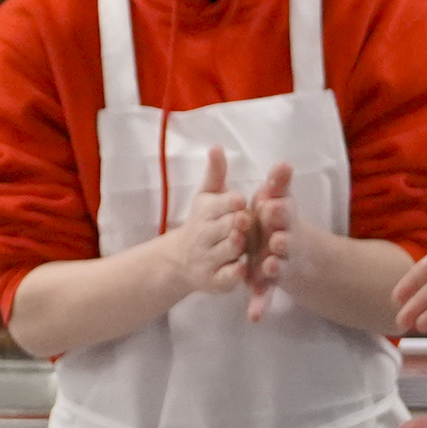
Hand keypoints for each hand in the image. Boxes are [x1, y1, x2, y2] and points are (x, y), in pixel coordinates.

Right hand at [143, 144, 262, 309]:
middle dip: (236, 223)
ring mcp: (207, 259)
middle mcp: (204, 235)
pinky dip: (233, 273)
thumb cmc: (203, 221)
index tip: (241, 201)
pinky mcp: (213, 281)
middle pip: (224, 227)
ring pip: (226, 251)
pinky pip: (225, 277)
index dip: (231, 203)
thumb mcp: (207, 195)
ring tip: (244, 241)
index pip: (220, 204)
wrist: (179, 260)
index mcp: (206, 211)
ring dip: (236, 246)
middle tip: (247, 219)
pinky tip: (242, 267)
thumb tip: (217, 146)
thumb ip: (216, 172)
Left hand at [239, 161, 298, 322]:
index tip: (269, 204)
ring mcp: (278, 264)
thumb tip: (284, 162)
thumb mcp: (279, 199)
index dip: (278, 210)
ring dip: (273, 268)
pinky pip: (264, 294)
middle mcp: (283, 242)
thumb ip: (279, 183)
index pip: (283, 212)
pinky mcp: (269, 283)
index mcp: (283, 221)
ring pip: (276, 268)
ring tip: (267, 268)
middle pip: (284, 241)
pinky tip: (253, 316)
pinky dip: (260, 305)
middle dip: (281, 241)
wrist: (296, 253)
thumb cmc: (279, 220)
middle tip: (276, 239)